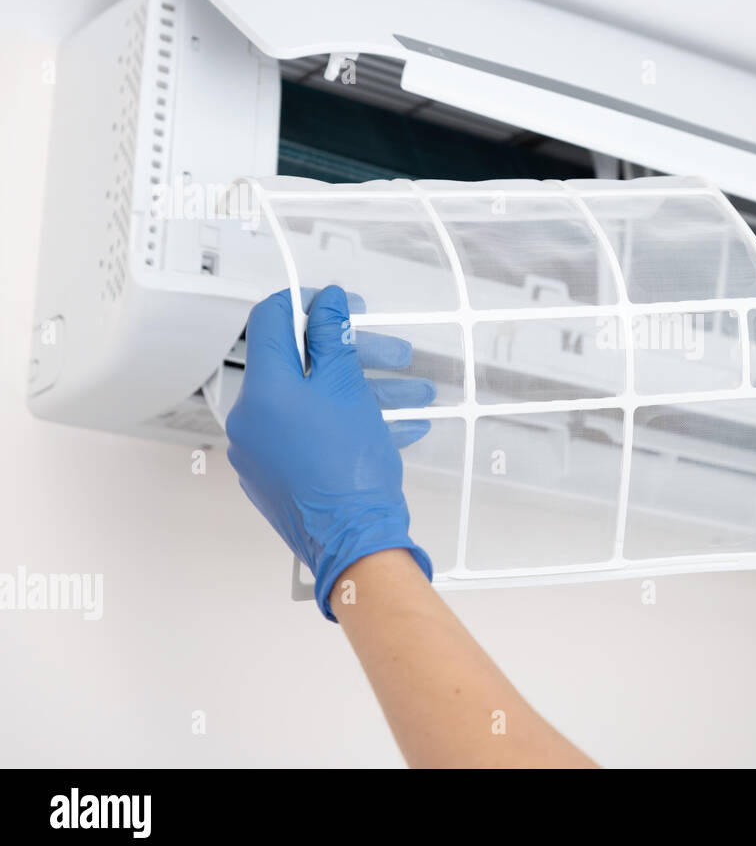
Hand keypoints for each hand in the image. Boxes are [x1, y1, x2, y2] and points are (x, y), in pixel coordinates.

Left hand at [226, 285, 435, 619]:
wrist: (355, 542)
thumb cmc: (352, 471)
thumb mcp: (350, 390)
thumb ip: (334, 339)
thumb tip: (327, 304)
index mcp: (262, 391)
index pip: (270, 322)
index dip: (308, 304)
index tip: (338, 303)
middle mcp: (251, 420)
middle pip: (301, 366)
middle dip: (356, 355)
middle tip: (395, 352)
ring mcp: (261, 452)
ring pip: (315, 403)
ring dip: (365, 393)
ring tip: (415, 395)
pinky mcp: (278, 477)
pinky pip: (312, 434)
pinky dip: (349, 423)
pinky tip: (398, 426)